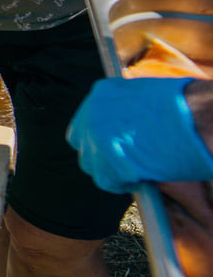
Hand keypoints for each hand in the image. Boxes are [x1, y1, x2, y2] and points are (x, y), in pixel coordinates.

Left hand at [67, 77, 212, 193]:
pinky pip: (106, 180)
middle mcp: (91, 113)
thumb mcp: (145, 100)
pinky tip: (141, 179)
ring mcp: (95, 137)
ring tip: (138, 172)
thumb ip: (125, 115)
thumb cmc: (182, 109)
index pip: (85, 122)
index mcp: (101, 93)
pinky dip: (122, 183)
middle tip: (126, 164)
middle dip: (101, 157)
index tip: (113, 149)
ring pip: (92, 166)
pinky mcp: (105, 160)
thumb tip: (124, 136)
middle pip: (83, 145)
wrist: (194, 117)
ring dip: (112, 172)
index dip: (98, 139)